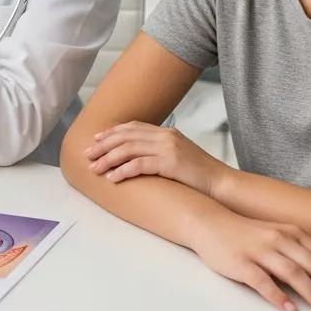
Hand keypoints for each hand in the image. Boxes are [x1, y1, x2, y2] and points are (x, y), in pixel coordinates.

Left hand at [84, 121, 228, 198]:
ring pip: (128, 149)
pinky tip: (112, 178)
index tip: (96, 140)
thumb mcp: (179, 155)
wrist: (222, 184)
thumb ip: (161, 150)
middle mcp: (165, 136)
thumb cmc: (200, 175)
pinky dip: (122, 171)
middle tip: (88, 155)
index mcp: (167, 132)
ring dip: (108, 159)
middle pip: (126, 136)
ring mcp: (168, 148)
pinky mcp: (170, 163)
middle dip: (104, 145)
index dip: (112, 133)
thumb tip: (139, 156)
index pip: (132, 127)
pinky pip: (139, 164)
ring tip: (95, 169)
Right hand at [191, 214, 310, 310]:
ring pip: (293, 273)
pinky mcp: (241, 262)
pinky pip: (263, 281)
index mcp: (291, 232)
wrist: (208, 223)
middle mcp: (278, 239)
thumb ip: (299, 250)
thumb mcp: (276, 234)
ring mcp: (260, 250)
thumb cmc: (245, 233)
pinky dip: (278, 296)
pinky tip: (290, 309)